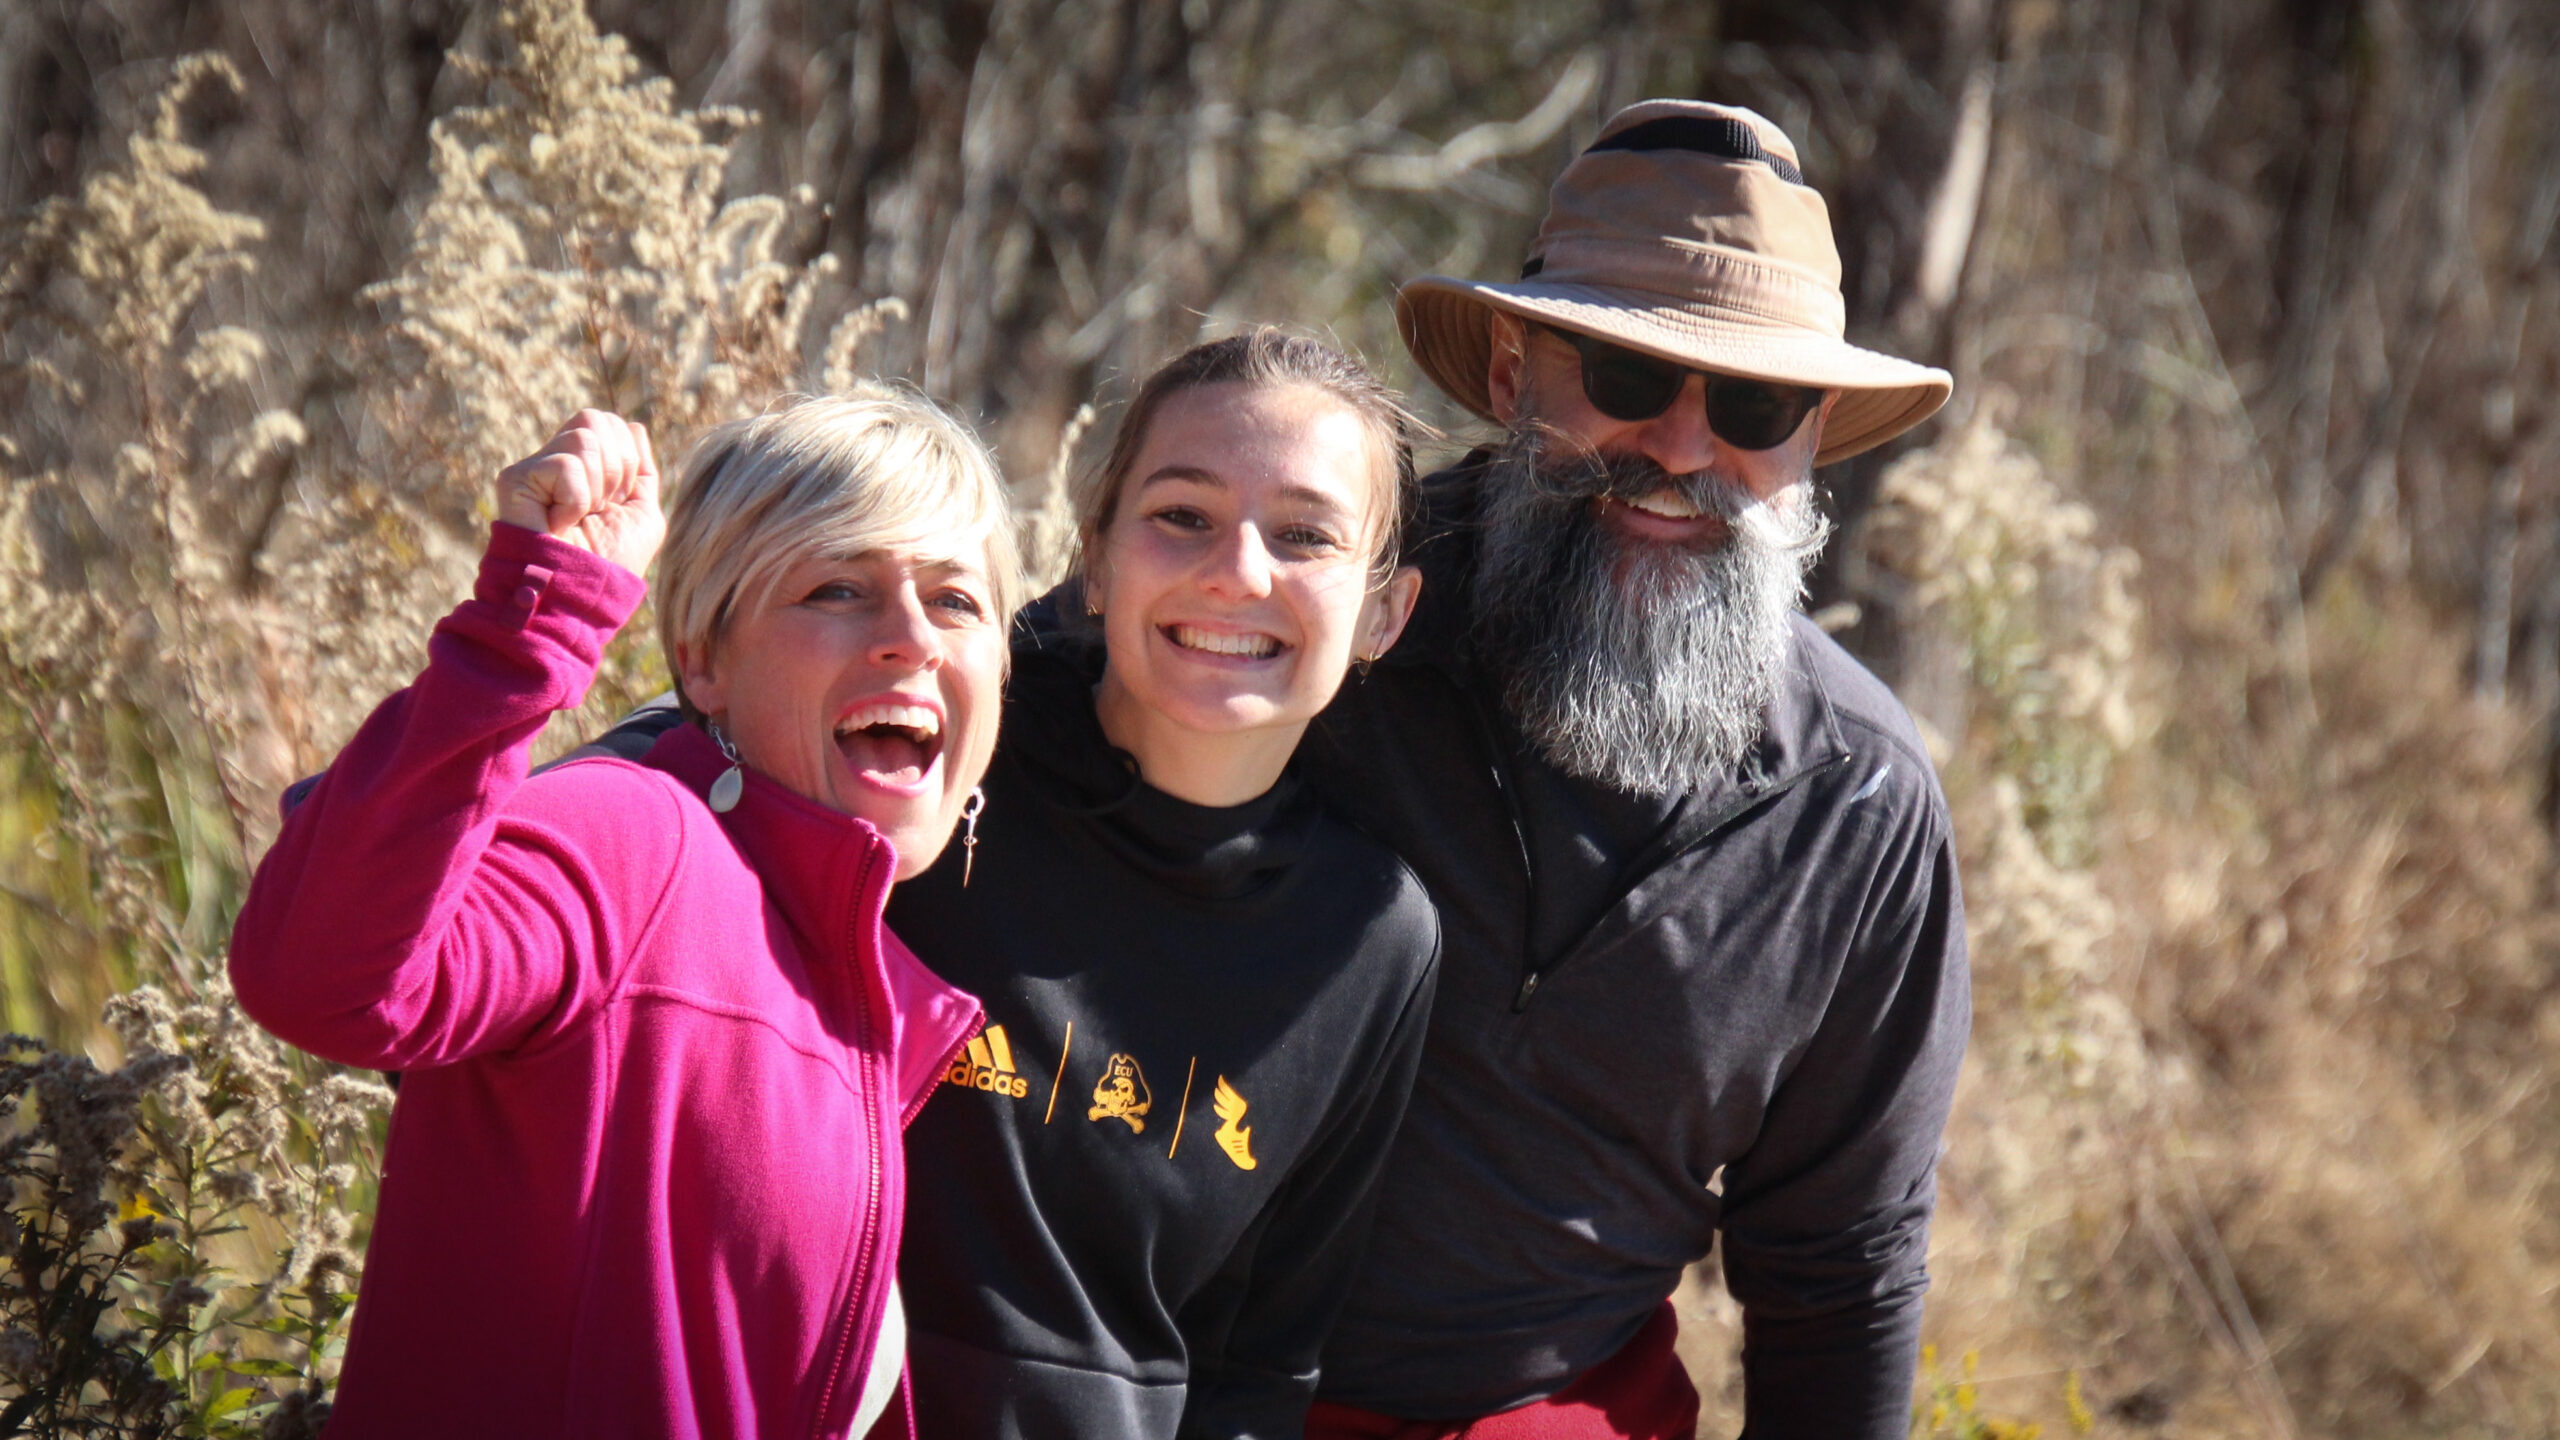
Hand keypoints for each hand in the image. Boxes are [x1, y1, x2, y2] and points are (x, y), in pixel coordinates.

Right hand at [494, 409, 666, 577]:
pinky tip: (559, 523)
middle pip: (596, 420)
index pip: (611, 424)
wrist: (580, 596)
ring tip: (579, 517)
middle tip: (599, 509)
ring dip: (597, 487)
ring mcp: (534, 468)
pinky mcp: (516, 479)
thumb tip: (635, 427)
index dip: (628, 461)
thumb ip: (642, 470)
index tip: (617, 502)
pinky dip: (575, 500)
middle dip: (616, 469)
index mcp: (585, 466)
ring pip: (584, 437)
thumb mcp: (642, 514)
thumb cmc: (611, 564)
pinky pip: (565, 465)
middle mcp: (555, 460)